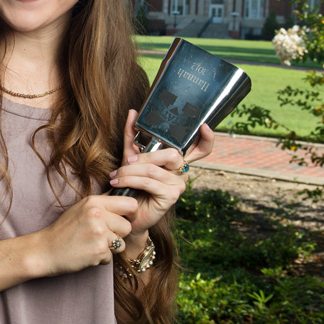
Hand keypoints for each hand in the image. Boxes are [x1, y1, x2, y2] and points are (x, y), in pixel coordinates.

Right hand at [34, 194, 137, 276]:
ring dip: (109, 248)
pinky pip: (111, 257)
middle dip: (118, 235)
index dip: (130, 214)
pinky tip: (86, 253)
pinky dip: (100, 259)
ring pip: (121, 244)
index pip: (130, 204)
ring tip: (91, 244)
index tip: (124, 220)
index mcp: (94, 202)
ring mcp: (99, 233)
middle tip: (100, 237)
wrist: (45, 250)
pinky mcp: (99, 250)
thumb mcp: (81, 209)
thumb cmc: (63, 230)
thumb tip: (125, 199)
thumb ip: (102, 205)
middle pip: (127, 226)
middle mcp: (98, 215)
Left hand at [108, 111, 215, 234]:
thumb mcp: (130, 156)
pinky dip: (130, 180)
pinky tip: (119, 182)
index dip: (208, 138)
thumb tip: (132, 112)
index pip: (201, 149)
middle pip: (171, 154)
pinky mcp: (171, 197)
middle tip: (126, 161)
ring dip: (129, 171)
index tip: (204, 126)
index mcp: (176, 161)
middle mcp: (182, 172)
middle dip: (144, 157)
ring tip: (115, 175)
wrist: (125, 211)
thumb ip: (133, 135)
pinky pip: (149, 182)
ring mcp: (179, 185)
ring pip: (153, 169)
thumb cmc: (131, 183)